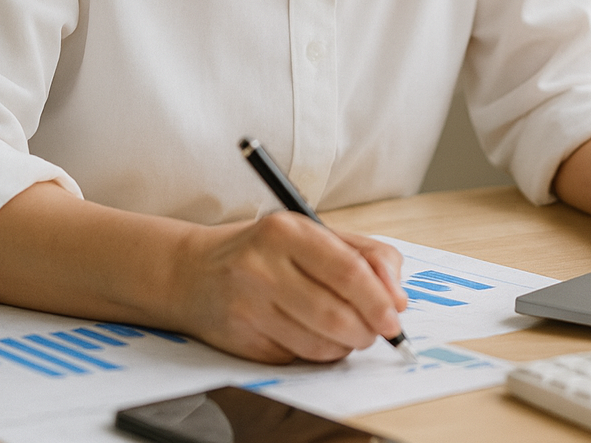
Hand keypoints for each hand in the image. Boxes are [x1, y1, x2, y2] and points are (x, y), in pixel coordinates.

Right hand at [172, 214, 407, 363]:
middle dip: (367, 331)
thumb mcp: (315, 235)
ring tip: (346, 332)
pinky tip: (311, 335)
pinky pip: (296, 358)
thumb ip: (367, 255)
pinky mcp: (240, 340)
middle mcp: (262, 267)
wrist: (193, 273)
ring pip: (319, 344)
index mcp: (287, 232)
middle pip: (336, 314)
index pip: (348, 272)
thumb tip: (398, 299)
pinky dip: (317, 354)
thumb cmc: (266, 251)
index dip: (379, 301)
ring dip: (345, 346)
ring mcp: (248, 306)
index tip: (395, 318)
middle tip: (376, 331)